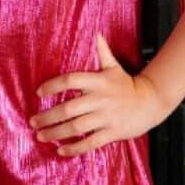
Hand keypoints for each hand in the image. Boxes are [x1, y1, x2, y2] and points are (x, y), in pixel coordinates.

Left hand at [30, 34, 166, 155]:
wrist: (151, 102)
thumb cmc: (127, 85)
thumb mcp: (114, 67)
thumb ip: (102, 52)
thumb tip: (96, 33)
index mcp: (99, 81)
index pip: (71, 80)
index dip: (53, 86)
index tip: (38, 93)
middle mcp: (101, 99)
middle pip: (68, 109)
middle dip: (47, 117)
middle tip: (33, 121)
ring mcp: (106, 117)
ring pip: (76, 127)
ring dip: (55, 133)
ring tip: (40, 136)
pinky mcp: (112, 133)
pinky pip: (90, 143)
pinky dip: (74, 148)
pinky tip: (60, 151)